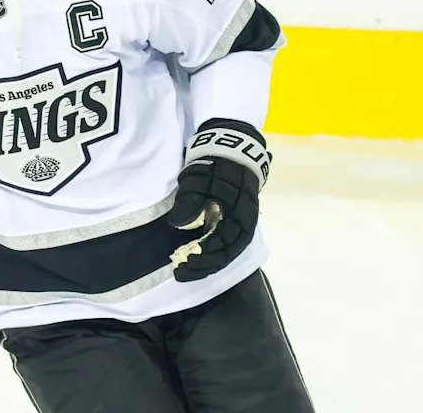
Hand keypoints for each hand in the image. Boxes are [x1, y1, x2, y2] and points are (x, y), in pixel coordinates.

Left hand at [168, 119, 270, 281]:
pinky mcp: (236, 222)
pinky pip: (227, 244)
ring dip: (207, 263)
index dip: (205, 255)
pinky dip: (212, 254)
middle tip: (180, 273)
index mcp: (238, 211)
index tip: (184, 262)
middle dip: (204, 265)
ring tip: (184, 271)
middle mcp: (244, 221)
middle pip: (227, 252)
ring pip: (228, 251)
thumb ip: (190, 201)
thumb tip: (178, 224)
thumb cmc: (213, 165)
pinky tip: (196, 260)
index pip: (224, 242)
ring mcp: (241, 222)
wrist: (230, 148)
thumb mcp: (198, 179)